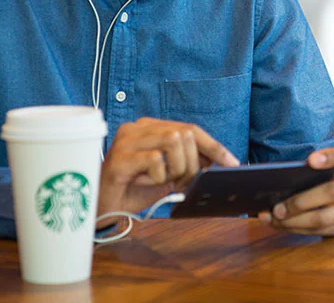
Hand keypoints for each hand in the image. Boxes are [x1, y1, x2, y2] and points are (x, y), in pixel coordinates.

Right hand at [96, 117, 238, 223]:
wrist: (101, 207)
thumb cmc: (132, 189)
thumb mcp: (167, 177)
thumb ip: (188, 166)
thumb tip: (217, 162)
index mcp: (150, 127)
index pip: (190, 128)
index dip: (214, 146)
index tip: (232, 163)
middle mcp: (138, 127)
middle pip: (185, 134)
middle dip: (193, 163)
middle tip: (184, 181)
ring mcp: (127, 139)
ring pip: (173, 141)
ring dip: (177, 168)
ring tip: (164, 180)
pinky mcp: (120, 157)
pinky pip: (156, 160)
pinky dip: (159, 176)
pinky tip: (147, 182)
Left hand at [257, 146, 333, 236]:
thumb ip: (317, 166)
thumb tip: (281, 176)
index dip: (331, 156)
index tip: (310, 159)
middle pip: (331, 193)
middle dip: (301, 202)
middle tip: (277, 208)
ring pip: (323, 218)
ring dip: (294, 221)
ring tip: (274, 218)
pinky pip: (319, 231)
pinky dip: (297, 228)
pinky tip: (281, 224)